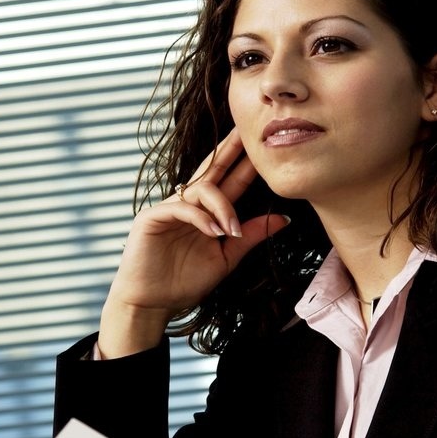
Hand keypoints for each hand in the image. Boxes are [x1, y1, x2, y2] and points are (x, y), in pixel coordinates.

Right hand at [97, 127, 288, 357]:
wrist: (152, 305)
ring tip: (231, 231)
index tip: (263, 147)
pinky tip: (214, 232)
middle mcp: (188, 204)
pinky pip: (181, 208)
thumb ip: (250, 236)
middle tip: (247, 132)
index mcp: (206, 213)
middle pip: (211, 170)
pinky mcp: (152, 217)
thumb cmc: (184, 283)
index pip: (229, 182)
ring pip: (201, 190)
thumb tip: (284, 218)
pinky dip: (201, 219)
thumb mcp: (226, 258)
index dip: (245, 165)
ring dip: (222, 207)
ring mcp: (169, 208)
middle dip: (230, 151)